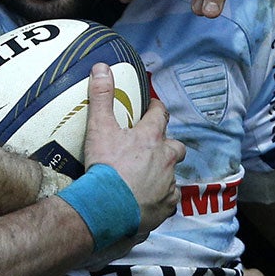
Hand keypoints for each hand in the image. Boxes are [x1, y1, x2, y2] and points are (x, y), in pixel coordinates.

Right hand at [82, 63, 182, 235]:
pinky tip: (149, 200)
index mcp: (151, 137)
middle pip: (176, 146)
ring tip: (146, 177)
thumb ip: (102, 97)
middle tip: (153, 148)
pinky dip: (161, 198)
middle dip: (168, 145)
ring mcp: (168, 183)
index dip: (157, 109)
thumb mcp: (99, 127)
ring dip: (163, 173)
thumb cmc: (105, 167)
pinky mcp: (166, 206)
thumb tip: (102, 67)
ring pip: (172, 174)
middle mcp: (165, 159)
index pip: (160, 114)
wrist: (107, 207)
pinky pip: (169, 199)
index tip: (152, 108)